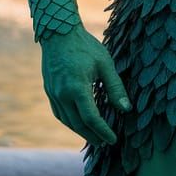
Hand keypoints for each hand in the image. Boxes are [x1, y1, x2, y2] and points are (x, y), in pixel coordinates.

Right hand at [40, 25, 130, 145]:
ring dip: (80, 131)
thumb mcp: (105, 64)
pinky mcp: (50, 90)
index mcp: (77, 88)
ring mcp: (53, 93)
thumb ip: (115, 87)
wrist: (59, 33)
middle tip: (105, 143)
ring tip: (93, 137)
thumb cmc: (85, 46)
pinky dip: (70, 122)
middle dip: (92, 135)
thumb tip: (126, 109)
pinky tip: (78, 123)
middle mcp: (62, 94)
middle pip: (78, 123)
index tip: (113, 139)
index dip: (103, 131)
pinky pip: (59, 113)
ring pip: (67, 120)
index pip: (91, 118)